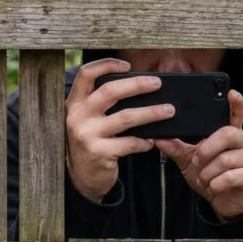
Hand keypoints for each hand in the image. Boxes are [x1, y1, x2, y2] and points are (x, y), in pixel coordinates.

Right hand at [65, 58, 174, 200]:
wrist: (81, 176)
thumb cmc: (90, 141)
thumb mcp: (86, 119)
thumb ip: (100, 103)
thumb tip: (136, 85)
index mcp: (74, 103)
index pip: (86, 74)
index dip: (106, 65)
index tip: (127, 65)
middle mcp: (77, 116)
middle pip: (109, 92)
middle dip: (137, 85)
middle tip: (157, 83)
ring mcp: (87, 135)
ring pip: (125, 117)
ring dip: (151, 113)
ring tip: (168, 111)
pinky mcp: (99, 152)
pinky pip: (129, 143)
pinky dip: (144, 141)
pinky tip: (152, 141)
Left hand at [155, 90, 242, 219]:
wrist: (223, 202)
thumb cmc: (209, 176)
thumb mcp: (188, 161)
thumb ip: (175, 148)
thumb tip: (157, 138)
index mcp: (229, 133)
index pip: (237, 114)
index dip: (236, 103)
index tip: (231, 93)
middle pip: (227, 134)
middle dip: (207, 148)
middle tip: (196, 160)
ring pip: (226, 159)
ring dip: (208, 172)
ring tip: (204, 179)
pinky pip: (231, 176)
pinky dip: (215, 184)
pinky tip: (213, 187)